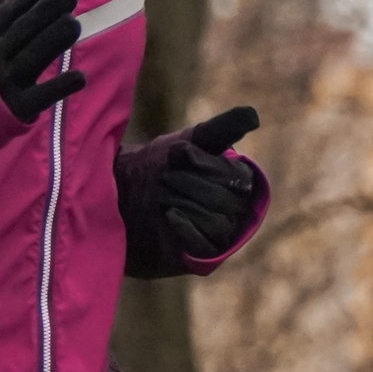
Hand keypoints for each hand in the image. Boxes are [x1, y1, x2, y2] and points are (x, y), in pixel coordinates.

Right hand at [0, 0, 85, 120]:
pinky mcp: (21, 104)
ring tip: (74, 25)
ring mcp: (8, 79)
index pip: (15, 4)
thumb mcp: (5, 15)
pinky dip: (60, 86)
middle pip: (24, 27)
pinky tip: (80, 77)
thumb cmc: (0, 45)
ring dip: (54, 39)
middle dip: (48, 8)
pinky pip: (42, 95)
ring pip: (33, 57)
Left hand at [154, 106, 259, 260]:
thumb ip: (218, 130)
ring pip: (218, 222)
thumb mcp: (186, 143)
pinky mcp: (200, 257)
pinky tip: (169, 215)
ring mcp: (218, 235)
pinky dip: (188, 228)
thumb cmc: (157, 167)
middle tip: (164, 176)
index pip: (238, 175)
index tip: (178, 153)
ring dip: (185, 203)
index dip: (207, 164)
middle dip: (190, 183)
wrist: (119, 197)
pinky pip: (207, 246)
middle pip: (228, 199)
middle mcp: (234, 209)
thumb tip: (253, 114)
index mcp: (236, 181)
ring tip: (161, 194)